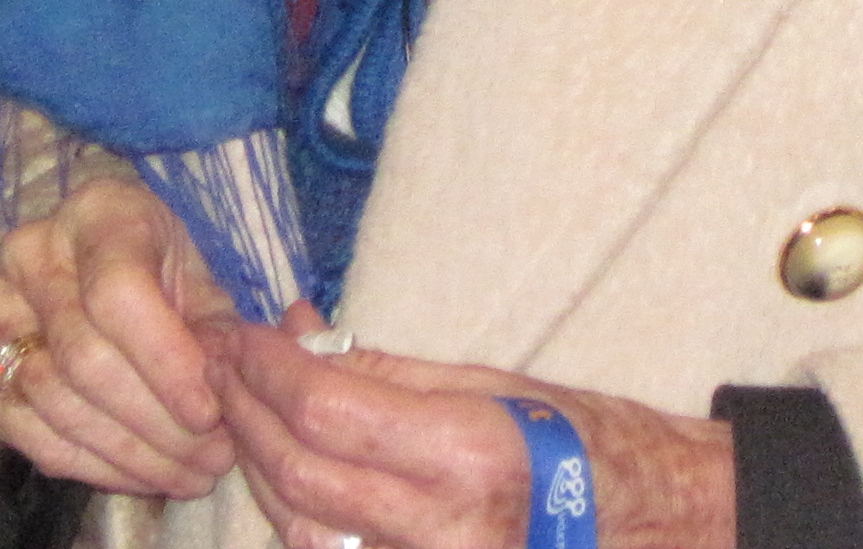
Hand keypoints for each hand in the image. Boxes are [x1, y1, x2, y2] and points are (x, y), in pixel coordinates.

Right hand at [0, 175, 240, 497]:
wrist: (100, 273)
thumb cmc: (162, 275)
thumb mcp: (204, 287)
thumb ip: (215, 336)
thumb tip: (217, 390)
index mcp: (98, 213)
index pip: (119, 293)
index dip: (165, 362)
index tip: (210, 414)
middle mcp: (31, 251)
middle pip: (84, 357)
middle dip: (155, 424)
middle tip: (210, 461)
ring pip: (49, 398)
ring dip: (124, 453)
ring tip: (185, 476)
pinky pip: (15, 426)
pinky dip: (79, 462)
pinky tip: (130, 473)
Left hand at [215, 325, 732, 548]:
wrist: (642, 522)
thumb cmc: (576, 439)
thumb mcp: (490, 381)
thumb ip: (386, 368)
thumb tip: (298, 337)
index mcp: (464, 454)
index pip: (328, 409)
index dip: (269, 369)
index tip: (242, 335)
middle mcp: (438, 527)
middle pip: (298, 473)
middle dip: (246, 413)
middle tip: (220, 364)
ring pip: (298, 525)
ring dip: (255, 462)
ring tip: (241, 407)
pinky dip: (292, 508)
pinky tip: (280, 465)